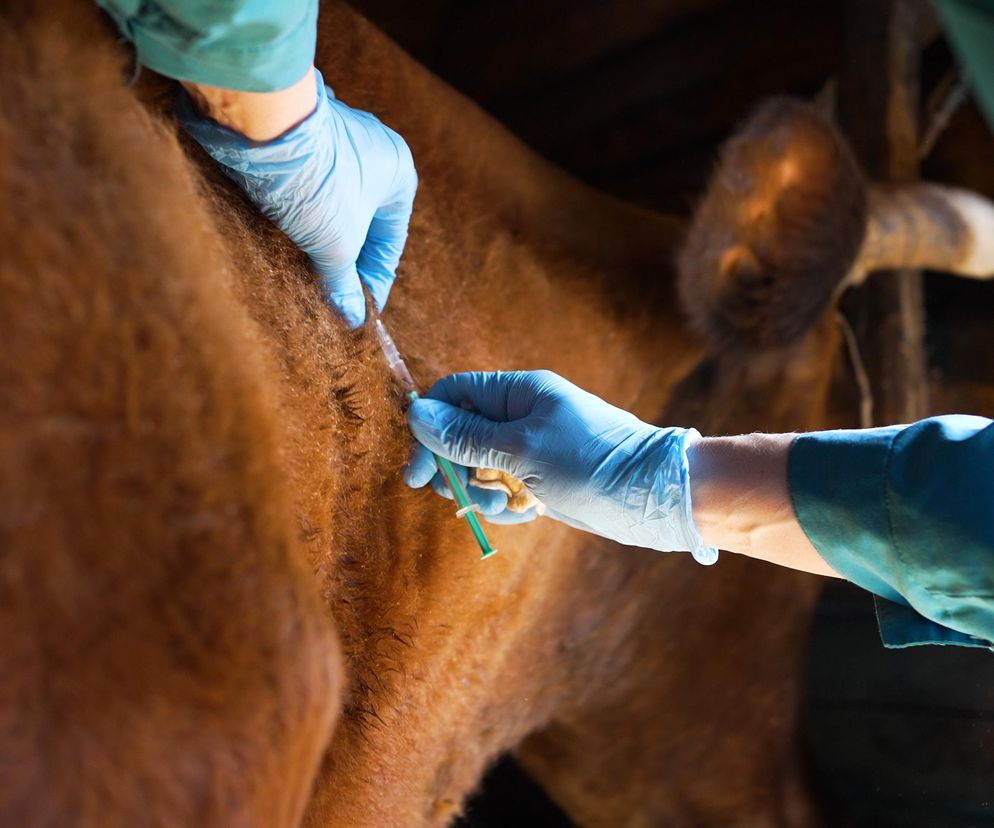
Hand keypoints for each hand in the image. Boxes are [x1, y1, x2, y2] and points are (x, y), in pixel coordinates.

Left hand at [179, 68, 417, 327]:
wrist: (261, 126)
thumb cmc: (315, 182)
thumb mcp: (336, 245)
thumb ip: (345, 284)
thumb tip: (352, 318)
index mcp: (399, 173)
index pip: (390, 242)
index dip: (373, 282)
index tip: (358, 310)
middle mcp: (374, 149)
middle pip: (363, 222)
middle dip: (344, 259)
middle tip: (328, 295)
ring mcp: (336, 136)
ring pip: (334, 203)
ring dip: (321, 236)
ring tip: (303, 270)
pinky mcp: (300, 134)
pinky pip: (308, 183)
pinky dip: (299, 211)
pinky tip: (283, 234)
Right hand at [404, 370, 717, 562]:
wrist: (653, 496)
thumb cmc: (590, 462)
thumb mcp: (521, 449)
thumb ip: (467, 435)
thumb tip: (418, 414)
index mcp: (518, 393)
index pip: (455, 396)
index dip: (429, 428)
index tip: (417, 471)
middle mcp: (522, 416)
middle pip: (461, 434)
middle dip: (453, 467)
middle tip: (453, 495)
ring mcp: (533, 448)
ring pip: (481, 466)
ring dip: (479, 491)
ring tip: (501, 508)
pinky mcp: (543, 478)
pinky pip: (505, 488)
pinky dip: (504, 505)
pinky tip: (522, 515)